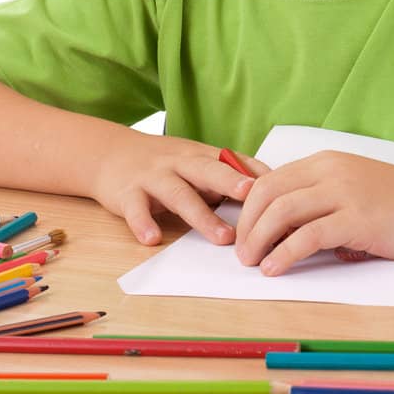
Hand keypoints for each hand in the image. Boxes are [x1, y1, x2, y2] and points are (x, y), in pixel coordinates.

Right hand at [90, 130, 269, 246]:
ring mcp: (154, 178)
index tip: (282, 188)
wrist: (110, 154)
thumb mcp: (195, 161)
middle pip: (208, 171)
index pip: (233, 161)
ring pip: (180, 194)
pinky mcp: (128, 194)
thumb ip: (226, 175)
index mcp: (200, 156)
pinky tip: (152, 238)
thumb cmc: (163, 163)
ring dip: (202, 216)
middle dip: (231, 182)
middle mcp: (180, 163)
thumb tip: (269, 197)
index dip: (255, 174)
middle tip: (252, 196)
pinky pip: (136, 209)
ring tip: (223, 237)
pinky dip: (143, 223)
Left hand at [233, 151, 393, 275]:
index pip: (270, 179)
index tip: (242, 234)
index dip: (249, 209)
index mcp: (326, 162)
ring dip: (259, 240)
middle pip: (268, 193)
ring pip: (283, 211)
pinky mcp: (359, 219)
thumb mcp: (355, 190)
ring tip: (252, 264)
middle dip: (247, 226)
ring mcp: (345, 193)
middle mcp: (331, 171)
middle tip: (241, 254)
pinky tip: (275, 269)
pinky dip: (284, 254)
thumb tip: (288, 232)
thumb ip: (322, 202)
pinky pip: (309, 236)